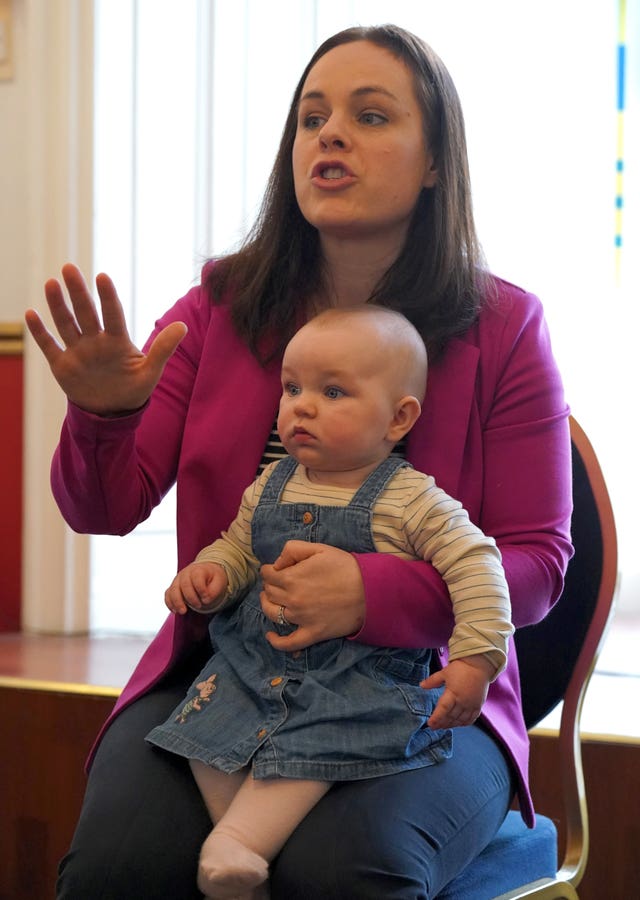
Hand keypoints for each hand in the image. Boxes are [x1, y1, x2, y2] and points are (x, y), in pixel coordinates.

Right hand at [25, 263, 186, 414]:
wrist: (113, 412)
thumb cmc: (134, 389)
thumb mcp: (150, 372)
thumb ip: (163, 349)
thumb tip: (183, 326)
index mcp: (117, 341)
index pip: (113, 314)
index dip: (108, 297)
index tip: (103, 277)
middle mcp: (96, 341)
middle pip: (86, 312)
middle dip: (78, 291)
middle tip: (69, 267)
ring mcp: (78, 351)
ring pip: (66, 323)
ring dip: (58, 305)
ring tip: (51, 283)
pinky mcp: (62, 365)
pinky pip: (49, 345)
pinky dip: (40, 332)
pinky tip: (31, 314)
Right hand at [165, 562, 227, 614]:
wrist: (205, 572)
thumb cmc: (213, 578)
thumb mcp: (219, 582)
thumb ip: (214, 591)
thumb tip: (205, 600)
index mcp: (198, 570)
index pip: (197, 578)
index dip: (201, 590)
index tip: (206, 598)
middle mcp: (185, 573)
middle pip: (184, 585)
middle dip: (190, 598)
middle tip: (199, 606)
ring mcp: (178, 580)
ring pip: (173, 590)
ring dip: (177, 602)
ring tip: (183, 611)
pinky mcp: (173, 587)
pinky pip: (168, 595)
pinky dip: (169, 603)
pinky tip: (175, 611)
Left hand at [260, 540, 365, 651]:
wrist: (370, 591)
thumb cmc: (345, 567)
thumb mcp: (319, 548)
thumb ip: (293, 550)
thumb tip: (276, 563)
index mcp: (291, 578)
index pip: (267, 574)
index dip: (269, 570)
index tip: (276, 569)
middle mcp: (292, 600)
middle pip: (269, 592)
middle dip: (270, 585)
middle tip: (278, 582)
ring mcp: (301, 619)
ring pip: (272, 614)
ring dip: (268, 605)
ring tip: (271, 599)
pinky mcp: (312, 634)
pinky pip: (288, 643)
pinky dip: (276, 641)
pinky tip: (270, 635)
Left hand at [421, 656, 493, 728]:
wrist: (479, 665)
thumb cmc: (461, 668)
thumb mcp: (444, 672)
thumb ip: (432, 681)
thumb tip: (421, 685)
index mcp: (452, 693)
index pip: (443, 709)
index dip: (436, 718)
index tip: (430, 724)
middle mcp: (462, 701)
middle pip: (450, 717)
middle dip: (441, 723)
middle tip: (434, 727)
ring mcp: (471, 705)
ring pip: (460, 720)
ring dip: (451, 725)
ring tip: (444, 726)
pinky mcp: (478, 706)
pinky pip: (471, 719)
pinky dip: (463, 723)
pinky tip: (458, 724)